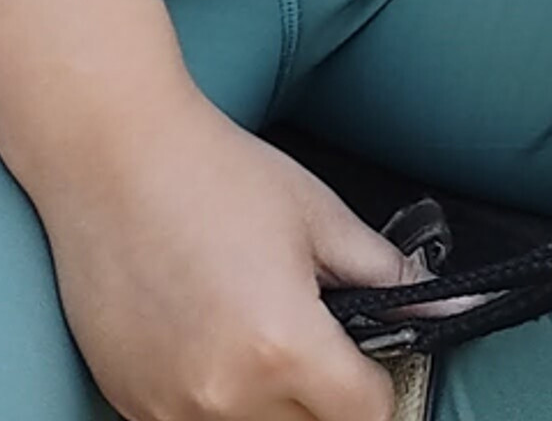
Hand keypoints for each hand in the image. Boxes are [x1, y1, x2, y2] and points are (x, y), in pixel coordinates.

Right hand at [33, 91, 406, 420]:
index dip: (378, 386)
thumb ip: (387, 276)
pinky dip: (212, 402)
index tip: (367, 362)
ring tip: (252, 335)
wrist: (110, 157)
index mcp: (286, 348)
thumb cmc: (214, 173)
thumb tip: (441, 305)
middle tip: (309, 338)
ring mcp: (171, 408)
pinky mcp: (131, 404)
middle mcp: (227, 395)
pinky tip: (205, 341)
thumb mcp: (318, 218)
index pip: (368, 415)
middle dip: (324, 395)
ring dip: (269, 402)